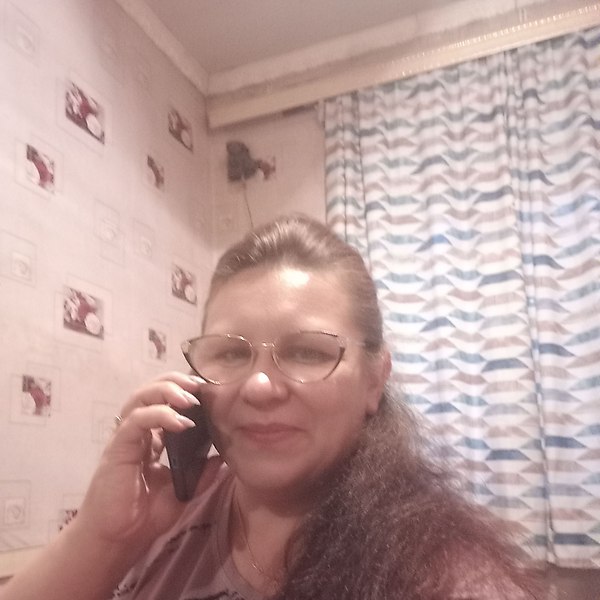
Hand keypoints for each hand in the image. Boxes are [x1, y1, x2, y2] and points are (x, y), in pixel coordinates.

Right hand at [72, 372, 218, 555]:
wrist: (115, 542)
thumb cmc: (143, 518)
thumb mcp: (182, 492)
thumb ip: (201, 474)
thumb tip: (224, 459)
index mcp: (152, 439)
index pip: (165, 401)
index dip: (185, 390)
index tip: (209, 390)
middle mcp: (137, 433)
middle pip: (151, 390)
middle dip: (175, 381)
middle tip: (200, 385)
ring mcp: (126, 438)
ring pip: (140, 397)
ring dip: (167, 391)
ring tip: (191, 398)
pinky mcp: (117, 448)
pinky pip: (136, 421)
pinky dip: (159, 415)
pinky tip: (181, 422)